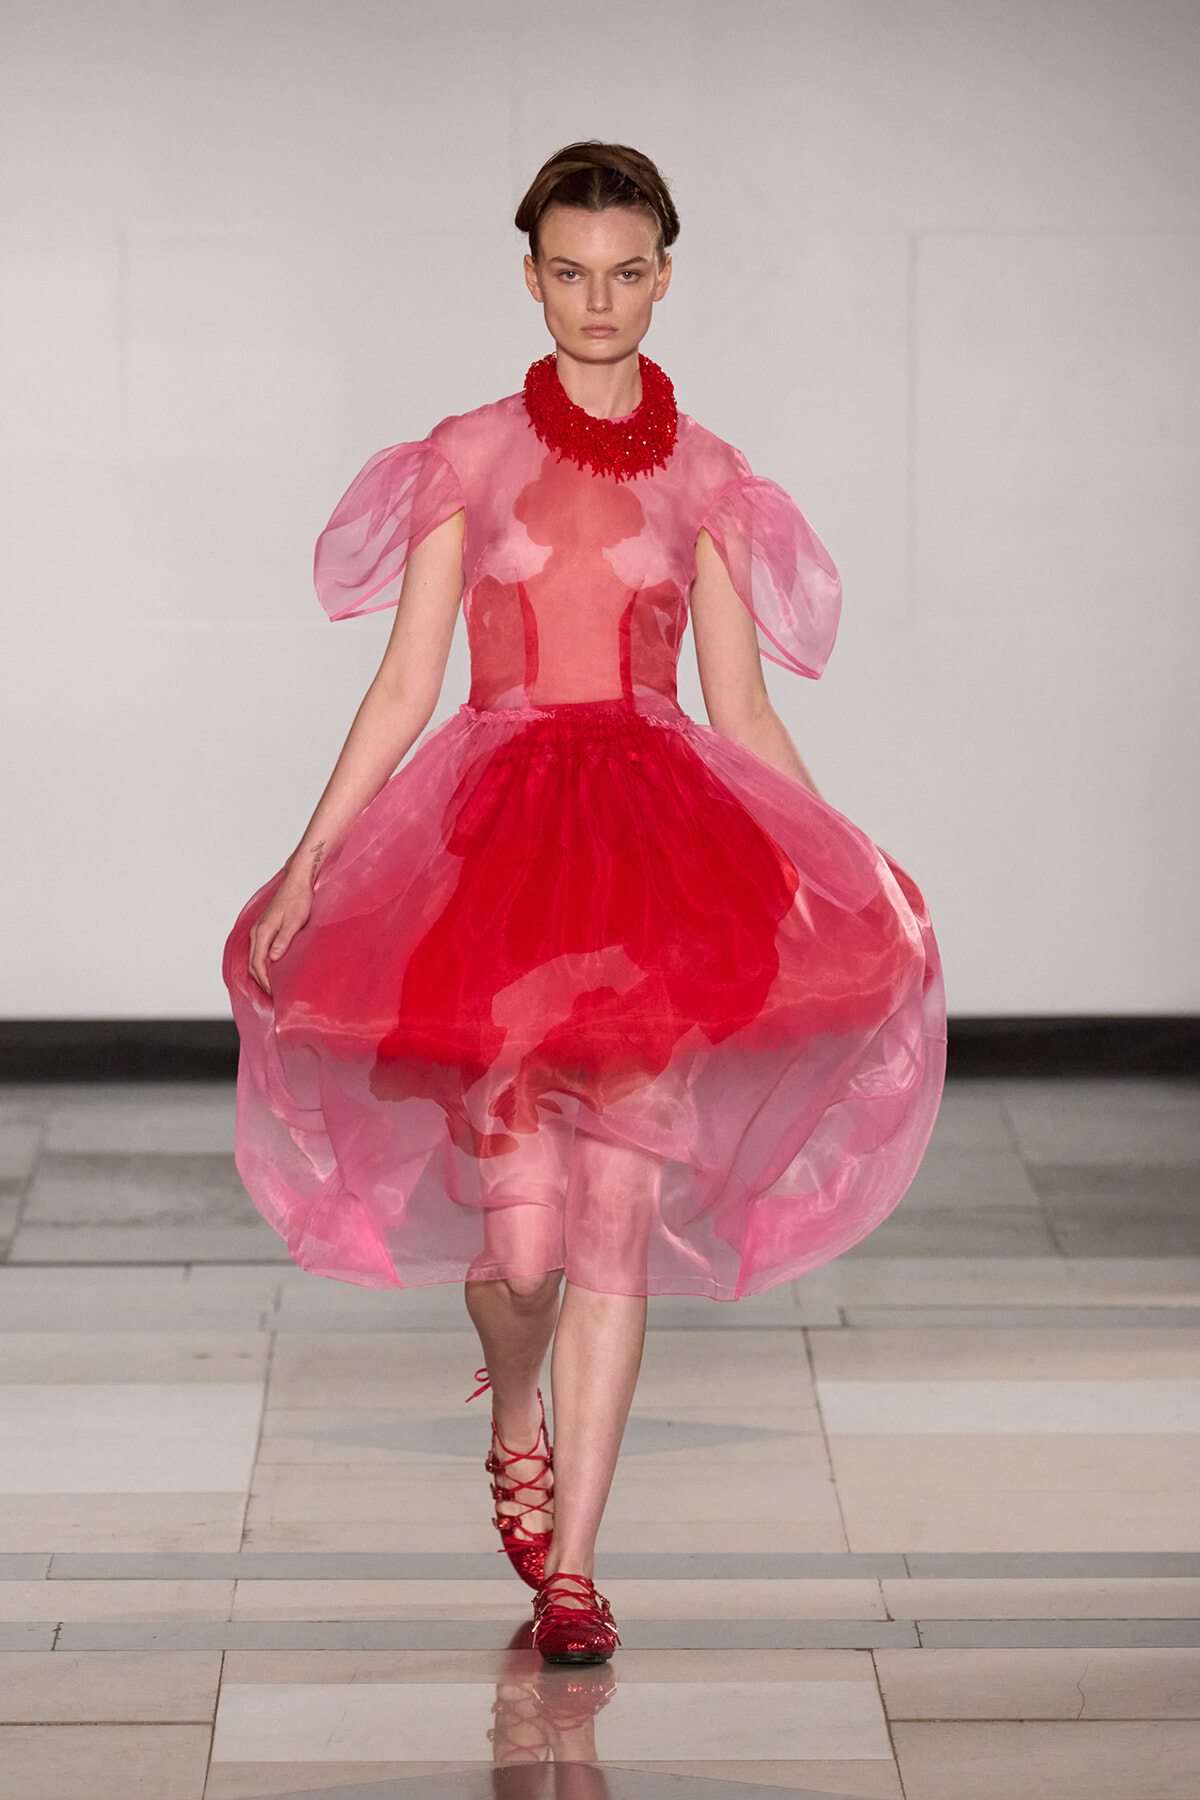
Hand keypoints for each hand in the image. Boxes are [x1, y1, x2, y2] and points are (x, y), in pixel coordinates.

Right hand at [248, 879, 312, 993]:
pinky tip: (272, 967)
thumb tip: (273, 959)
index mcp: (263, 931)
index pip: (257, 962)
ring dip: (261, 972)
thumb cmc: (298, 899)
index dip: (264, 979)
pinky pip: (259, 950)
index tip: (272, 991)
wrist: (297, 881)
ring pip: (255, 956)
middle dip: (260, 979)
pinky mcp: (266, 928)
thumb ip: (283, 940)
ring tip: (271, 985)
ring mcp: (260, 929)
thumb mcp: (294, 922)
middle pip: (252, 962)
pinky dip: (263, 962)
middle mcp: (258, 932)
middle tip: (272, 994)